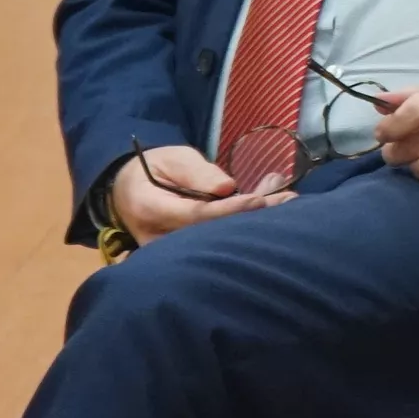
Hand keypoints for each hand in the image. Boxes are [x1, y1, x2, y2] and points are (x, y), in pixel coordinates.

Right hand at [108, 143, 292, 245]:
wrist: (128, 192)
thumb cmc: (151, 170)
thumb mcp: (172, 159)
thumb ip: (196, 172)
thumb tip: (227, 188)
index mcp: (150, 209)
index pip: (194, 215)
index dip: (229, 210)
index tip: (258, 200)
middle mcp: (158, 239)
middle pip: (211, 234)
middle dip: (253, 217)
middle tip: (290, 200)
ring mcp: (169, 255)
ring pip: (218, 242)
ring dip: (254, 220)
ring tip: (289, 201)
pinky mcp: (183, 259)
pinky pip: (216, 245)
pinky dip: (244, 226)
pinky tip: (271, 210)